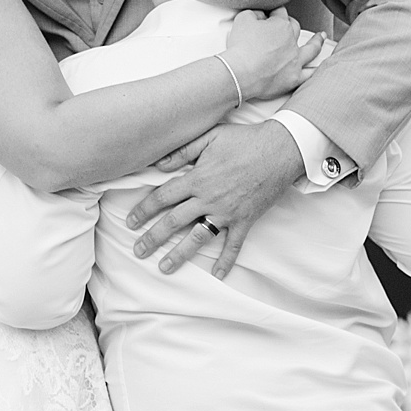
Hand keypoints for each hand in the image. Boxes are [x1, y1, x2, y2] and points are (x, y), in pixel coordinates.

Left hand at [126, 119, 301, 278]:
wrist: (280, 150)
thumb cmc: (245, 140)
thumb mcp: (210, 136)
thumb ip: (183, 150)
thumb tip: (158, 164)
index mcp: (197, 178)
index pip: (162, 197)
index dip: (144, 210)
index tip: (130, 222)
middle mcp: (208, 198)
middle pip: (174, 221)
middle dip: (153, 238)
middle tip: (138, 250)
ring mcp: (227, 212)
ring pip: (198, 237)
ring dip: (179, 254)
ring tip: (164, 267)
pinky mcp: (245, 220)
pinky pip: (234, 244)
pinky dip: (226, 260)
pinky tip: (217, 274)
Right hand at [222, 11, 326, 103]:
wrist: (241, 73)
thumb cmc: (241, 48)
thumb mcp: (243, 19)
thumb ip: (254, 13)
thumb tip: (259, 15)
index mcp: (281, 25)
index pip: (280, 13)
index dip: (274, 11)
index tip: (270, 13)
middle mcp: (291, 42)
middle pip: (295, 28)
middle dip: (291, 23)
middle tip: (287, 23)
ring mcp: (295, 60)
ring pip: (311, 49)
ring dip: (317, 42)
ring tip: (321, 37)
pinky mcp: (293, 78)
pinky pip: (309, 74)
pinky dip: (315, 70)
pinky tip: (319, 67)